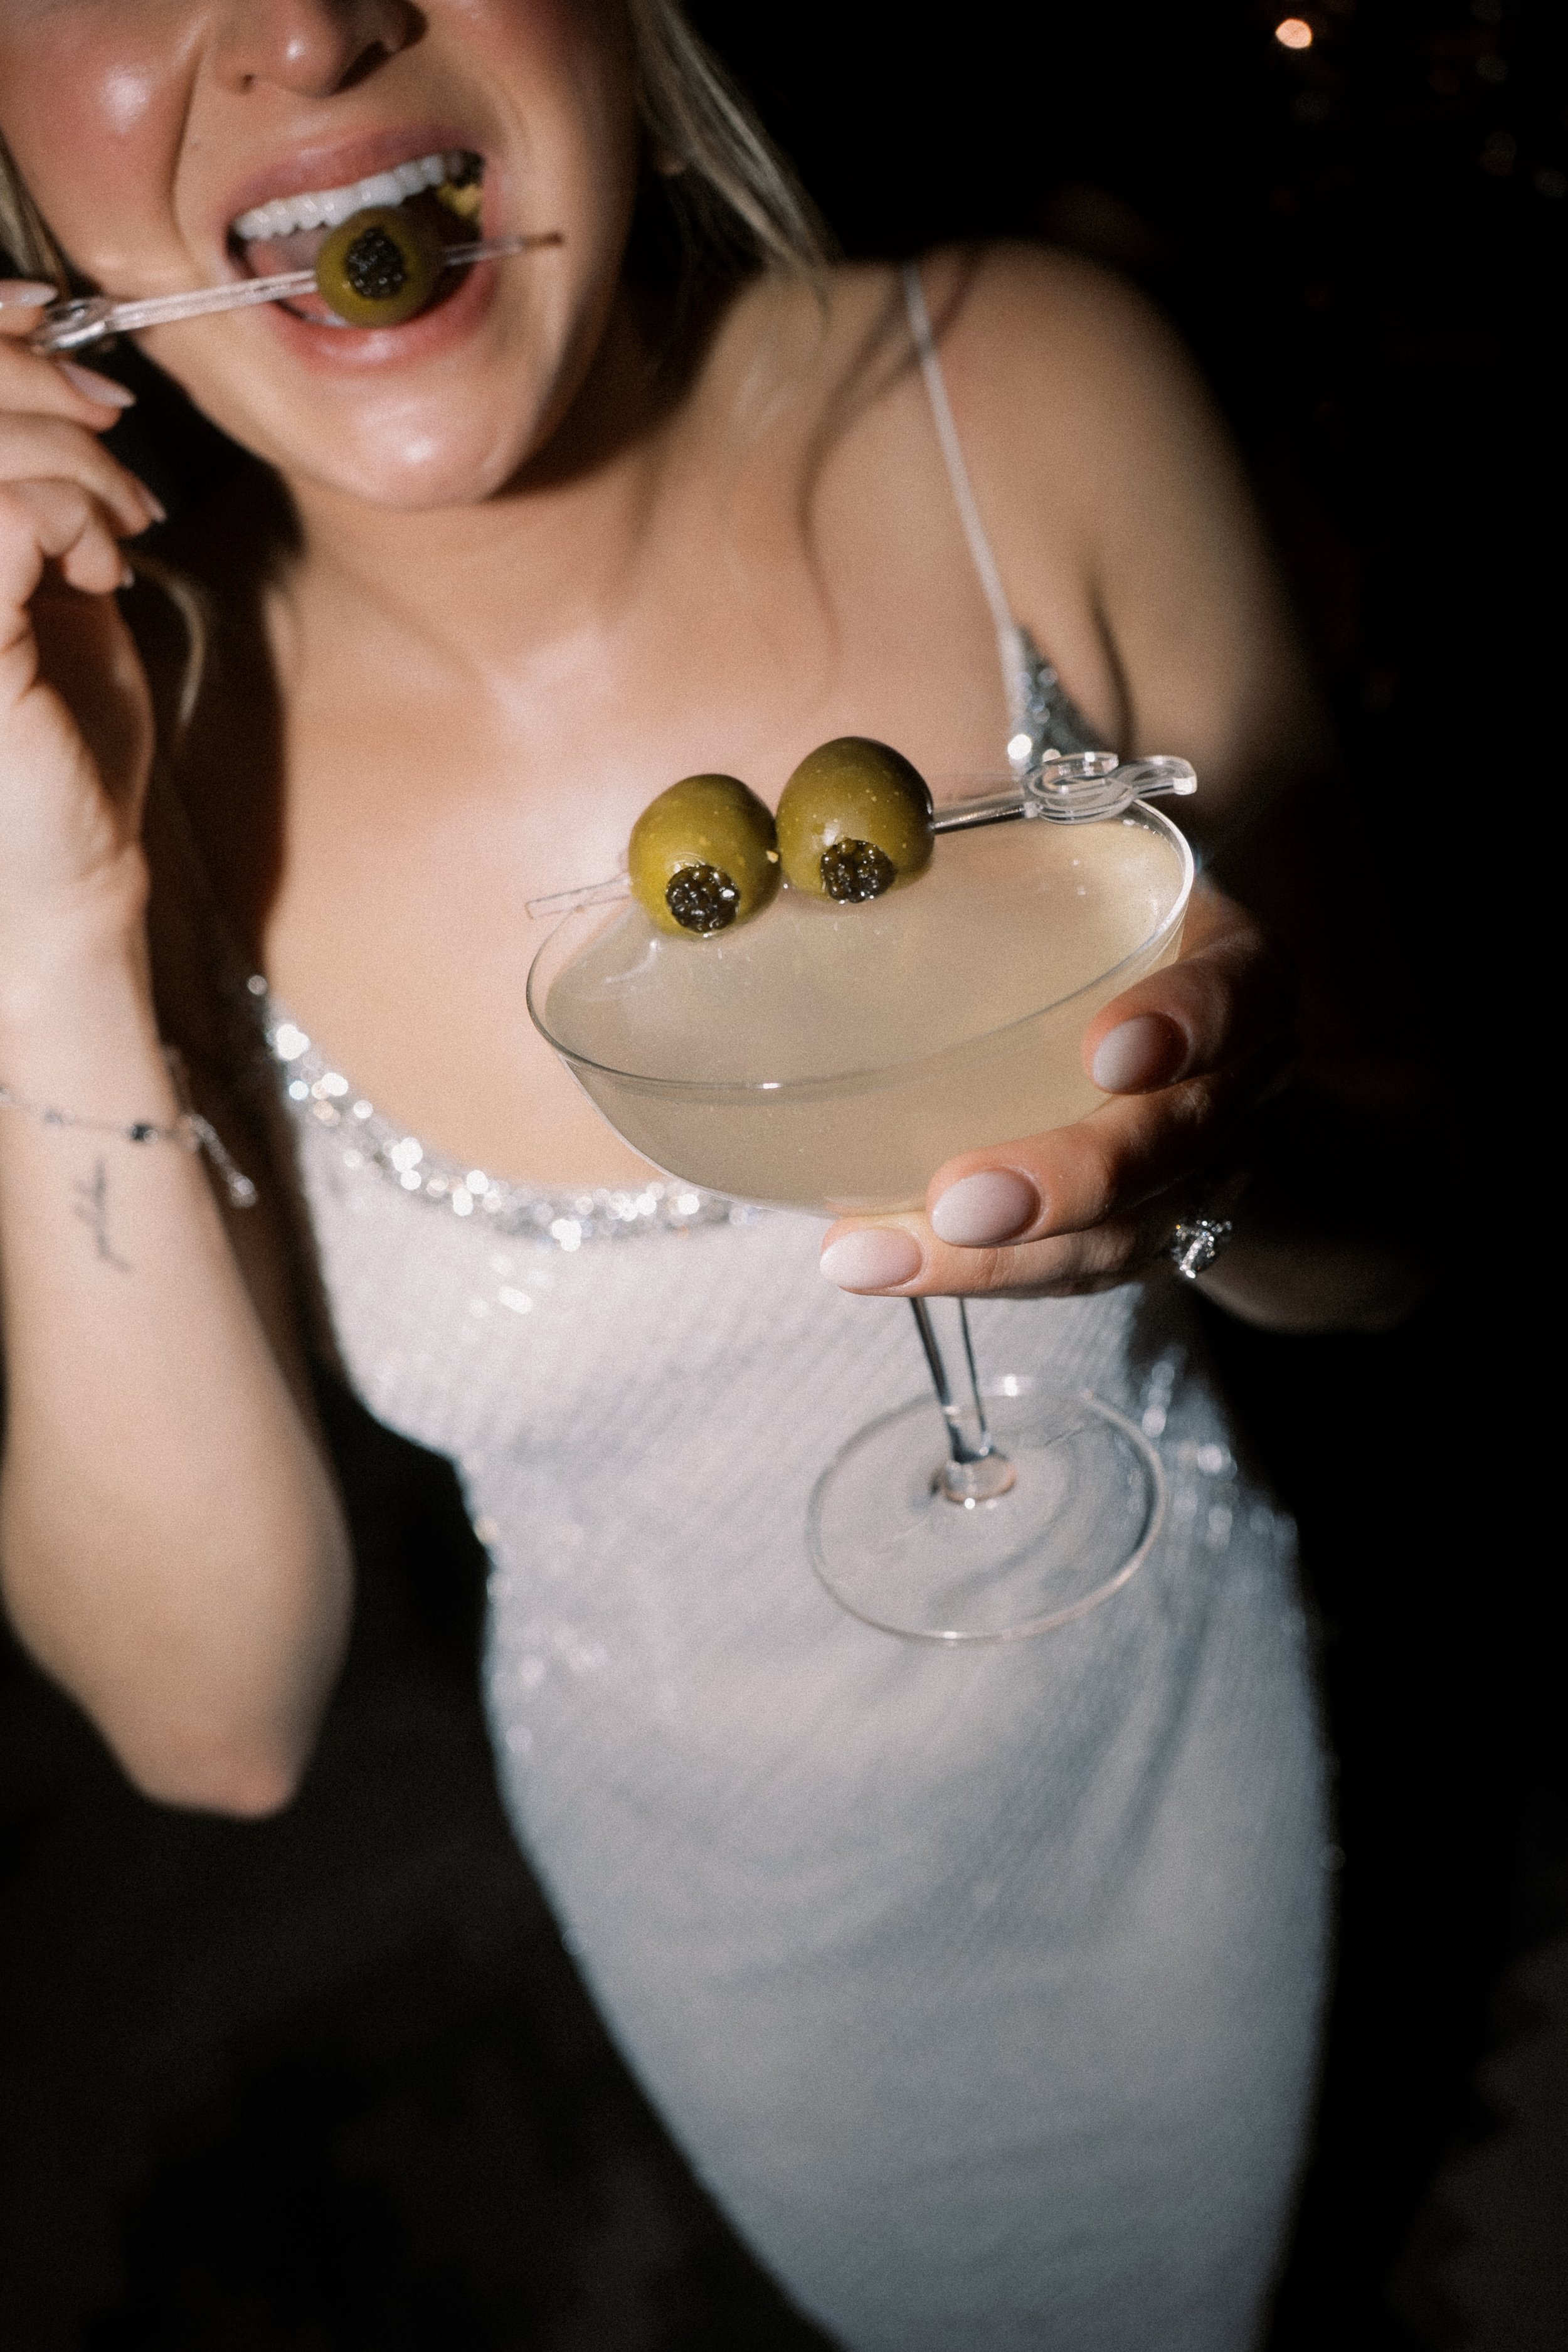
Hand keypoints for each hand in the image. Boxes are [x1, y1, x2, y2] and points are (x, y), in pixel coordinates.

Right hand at [0, 282, 162, 990]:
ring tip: (122, 527)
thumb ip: (45, 485)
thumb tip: (71, 374)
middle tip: (120, 452)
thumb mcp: (60, 583)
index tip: (56, 323)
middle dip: (48, 385)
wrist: (75, 863)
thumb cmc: (65, 739)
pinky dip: (73, 514)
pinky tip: (101, 571)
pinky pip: (4, 510)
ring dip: (77, 460)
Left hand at [818, 879, 1293, 1299]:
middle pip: (1178, 1143)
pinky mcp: (1144, 1238)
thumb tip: (806, 824)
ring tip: (877, 1254)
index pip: (1240, 992)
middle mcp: (1236, 1078)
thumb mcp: (1054, 873)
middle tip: (962, 1202)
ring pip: (1124, 1235)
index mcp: (1226, 965)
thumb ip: (965, 852)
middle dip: (1070, 1180)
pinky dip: (977, 1278)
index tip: (1108, 1055)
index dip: (1188, 1024)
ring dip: (1001, 1261)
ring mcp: (1201, 1175)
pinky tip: (877, 1261)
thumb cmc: (1077, 933)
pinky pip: (1070, 1272)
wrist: (1158, 1033)